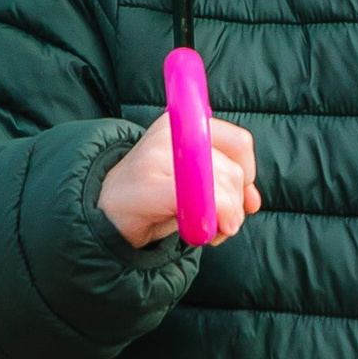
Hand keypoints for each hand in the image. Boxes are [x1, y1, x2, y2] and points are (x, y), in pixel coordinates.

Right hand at [98, 112, 259, 249]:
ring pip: (221, 189)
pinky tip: (194, 233)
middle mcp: (171, 133)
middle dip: (235, 207)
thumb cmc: (152, 200)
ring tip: (202, 230)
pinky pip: (201, 202)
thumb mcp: (194, 185)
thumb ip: (226, 186)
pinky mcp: (149, 185)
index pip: (238, 143)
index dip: (248, 175)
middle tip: (218, 226)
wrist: (104, 216)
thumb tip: (253, 201)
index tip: (242, 200)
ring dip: (223, 221)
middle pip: (232, 172)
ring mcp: (157, 156)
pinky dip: (209, 223)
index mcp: (183, 124)